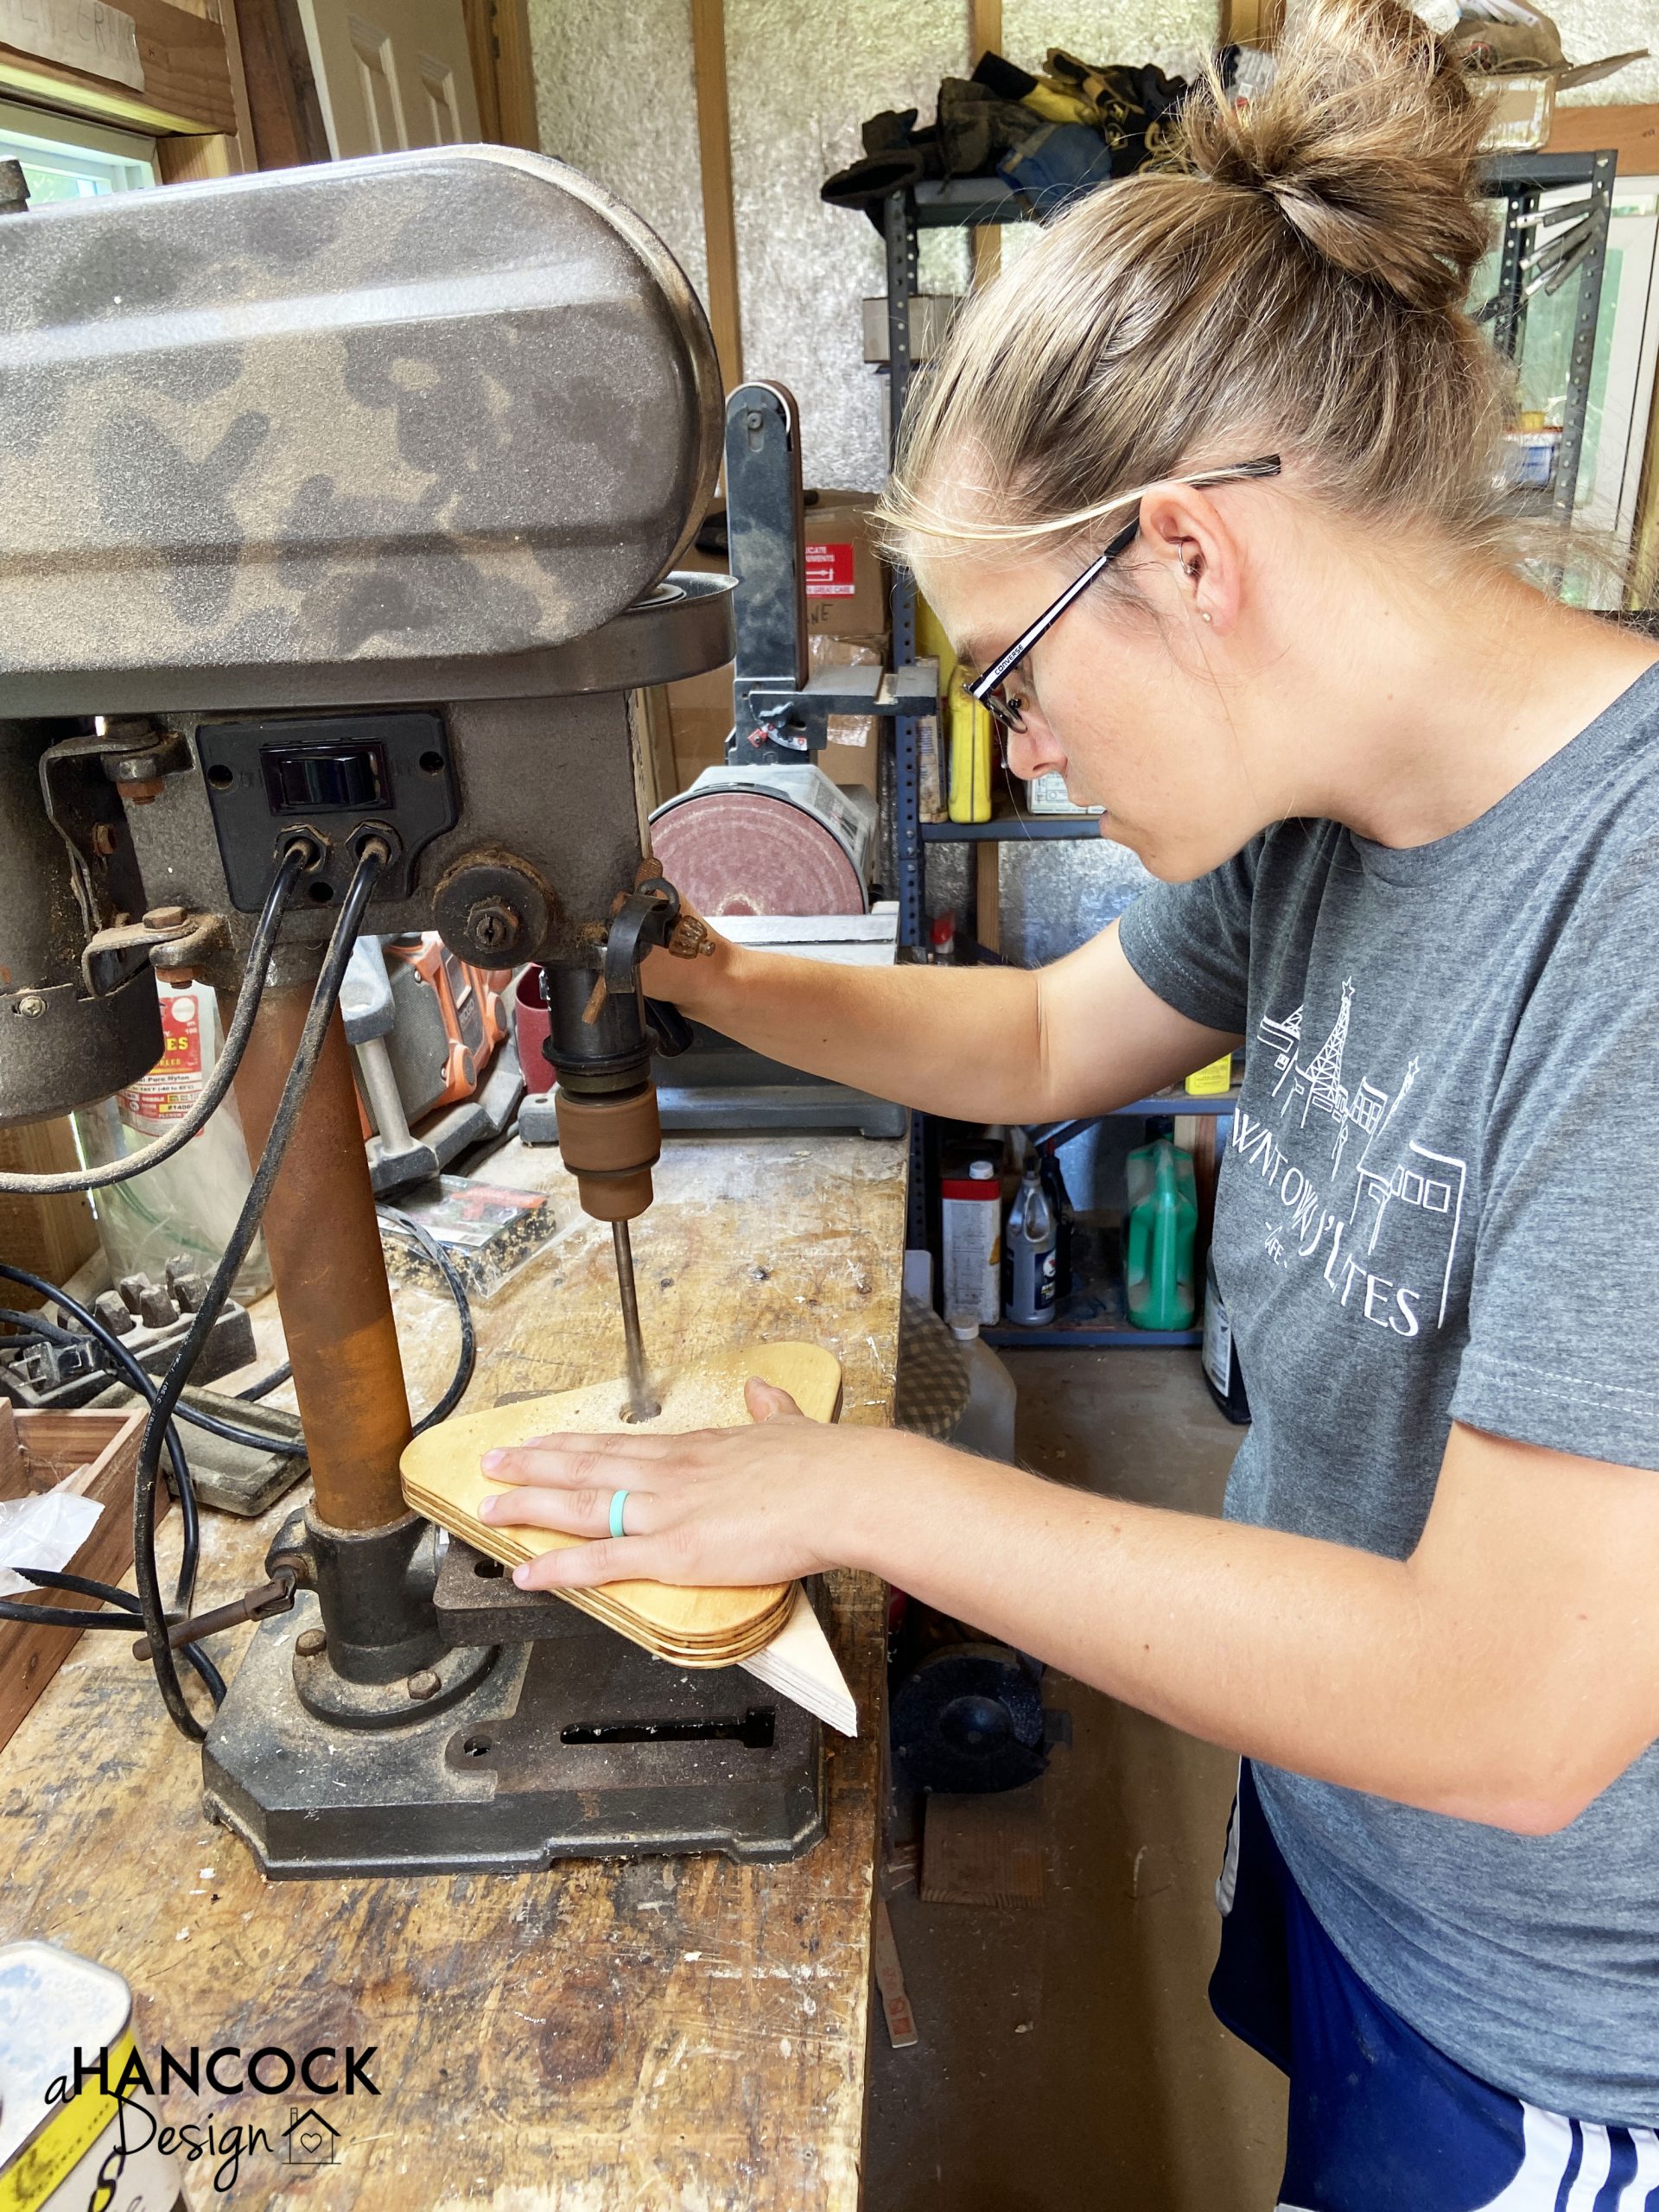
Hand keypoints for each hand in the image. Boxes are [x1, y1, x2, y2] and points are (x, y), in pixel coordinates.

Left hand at [476, 1378, 903, 1591]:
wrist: (845, 1488)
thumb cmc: (826, 1464)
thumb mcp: (791, 1423)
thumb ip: (770, 1409)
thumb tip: (762, 1389)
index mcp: (697, 1449)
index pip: (619, 1445)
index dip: (574, 1446)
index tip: (542, 1443)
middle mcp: (671, 1474)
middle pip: (586, 1466)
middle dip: (533, 1466)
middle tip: (490, 1463)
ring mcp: (667, 1511)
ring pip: (581, 1506)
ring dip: (530, 1506)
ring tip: (489, 1509)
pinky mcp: (674, 1551)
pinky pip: (602, 1562)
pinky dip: (559, 1567)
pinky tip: (527, 1571)